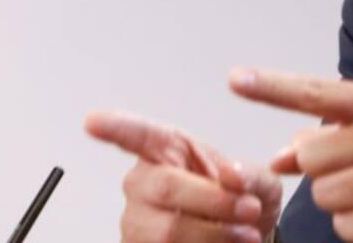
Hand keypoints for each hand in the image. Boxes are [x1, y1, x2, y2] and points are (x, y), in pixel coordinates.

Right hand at [85, 111, 282, 242]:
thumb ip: (250, 175)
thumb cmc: (245, 201)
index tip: (92, 121)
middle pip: (167, 187)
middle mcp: (143, 183)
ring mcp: (136, 220)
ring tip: (246, 234)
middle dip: (214, 201)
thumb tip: (233, 176)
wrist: (247, 239)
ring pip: (168, 231)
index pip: (138, 135)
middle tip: (250, 210)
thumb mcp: (259, 181)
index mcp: (168, 150)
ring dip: (213, 235)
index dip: (115, 127)